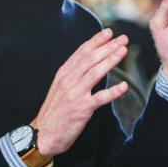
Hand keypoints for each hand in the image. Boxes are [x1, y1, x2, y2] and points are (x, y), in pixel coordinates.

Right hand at [30, 28, 127, 158]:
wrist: (43, 134)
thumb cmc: (54, 111)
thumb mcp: (60, 87)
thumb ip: (73, 74)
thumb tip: (88, 62)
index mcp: (64, 74)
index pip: (81, 52)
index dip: (96, 41)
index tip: (108, 33)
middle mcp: (69, 80)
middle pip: (91, 59)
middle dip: (108, 46)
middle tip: (122, 38)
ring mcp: (75, 94)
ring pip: (96, 73)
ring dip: (111, 60)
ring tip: (123, 51)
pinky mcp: (81, 109)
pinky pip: (100, 98)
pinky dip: (113, 91)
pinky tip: (124, 86)